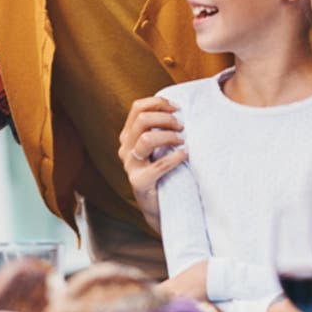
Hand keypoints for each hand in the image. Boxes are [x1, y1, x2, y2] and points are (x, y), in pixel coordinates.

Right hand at [117, 96, 184, 224]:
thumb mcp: (159, 147)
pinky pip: (158, 165)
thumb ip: (161, 129)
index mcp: (128, 136)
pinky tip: (185, 155)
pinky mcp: (139, 182)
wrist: (162, 207)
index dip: (158, 103)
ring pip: (146, 139)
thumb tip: (180, 110)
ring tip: (183, 141)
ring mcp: (130, 166)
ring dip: (169, 136)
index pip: (137, 108)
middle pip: (142, 120)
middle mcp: (125, 148)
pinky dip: (175, 157)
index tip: (177, 108)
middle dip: (166, 119)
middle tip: (182, 126)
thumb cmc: (165, 173)